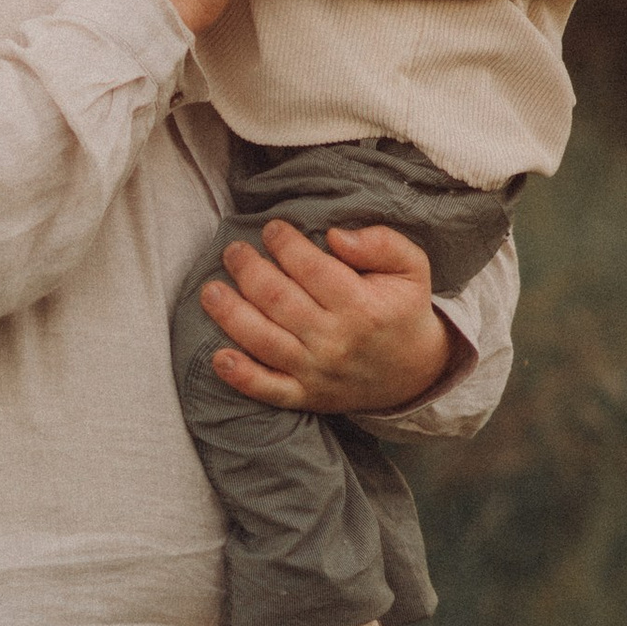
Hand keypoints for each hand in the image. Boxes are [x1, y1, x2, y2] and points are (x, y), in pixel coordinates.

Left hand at [198, 220, 453, 414]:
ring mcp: (317, 373)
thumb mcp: (413, 269)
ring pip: (265, 341)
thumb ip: (381, 243)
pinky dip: (241, 376)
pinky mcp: (305, 397)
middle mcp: (336, 341)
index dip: (286, 245)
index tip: (271, 229)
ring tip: (211, 291)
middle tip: (233, 251)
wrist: (415, 373)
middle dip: (249, 271)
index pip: (313, 270)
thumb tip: (334, 235)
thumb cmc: (403, 310)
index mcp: (363, 307)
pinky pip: (268, 389)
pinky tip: (218, 358)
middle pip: (280, 302)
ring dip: (231, 315)